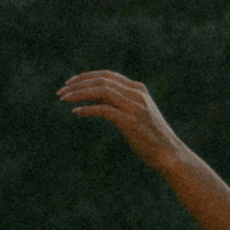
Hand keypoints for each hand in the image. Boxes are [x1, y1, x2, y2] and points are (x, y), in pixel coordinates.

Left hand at [59, 70, 177, 166]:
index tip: (69, 83)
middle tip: (60, 91)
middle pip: (101, 80)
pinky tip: (76, 112)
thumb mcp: (134, 114)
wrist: (169, 154)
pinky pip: (103, 109)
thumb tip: (92, 98)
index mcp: (138, 89)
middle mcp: (136, 94)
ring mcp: (134, 106)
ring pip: (100, 91)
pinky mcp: (130, 121)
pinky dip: (87, 109)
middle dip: (78, 84)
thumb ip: (117, 103)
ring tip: (64, 99)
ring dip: (79, 93)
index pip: (106, 75)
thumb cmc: (149, 137)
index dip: (85, 77)